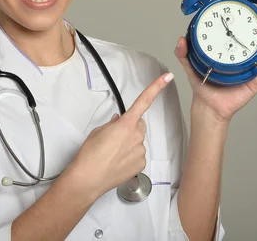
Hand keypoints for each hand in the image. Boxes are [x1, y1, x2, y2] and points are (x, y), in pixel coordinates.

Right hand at [64, 72, 173, 198]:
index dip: (156, 88)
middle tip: (114, 138)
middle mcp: (137, 136)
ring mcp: (140, 151)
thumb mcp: (98, 132)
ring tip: (112, 153)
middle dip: (130, 127)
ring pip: (138, 141)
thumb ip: (112, 124)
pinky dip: (130, 157)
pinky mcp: (141, 165)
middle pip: (139, 125)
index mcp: (125, 124)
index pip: (143, 102)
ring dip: (129, 143)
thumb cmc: (89, 154)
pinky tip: (117, 162)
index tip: (168, 77)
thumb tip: (119, 121)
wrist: (88, 179)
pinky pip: (138, 155)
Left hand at [175, 10, 256, 121]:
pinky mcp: (256, 82)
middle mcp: (245, 57)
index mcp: (233, 49)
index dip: (256, 21)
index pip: (247, 31)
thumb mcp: (191, 65)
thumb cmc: (202, 84)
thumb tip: (181, 40)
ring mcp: (252, 68)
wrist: (207, 105)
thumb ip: (184, 53)